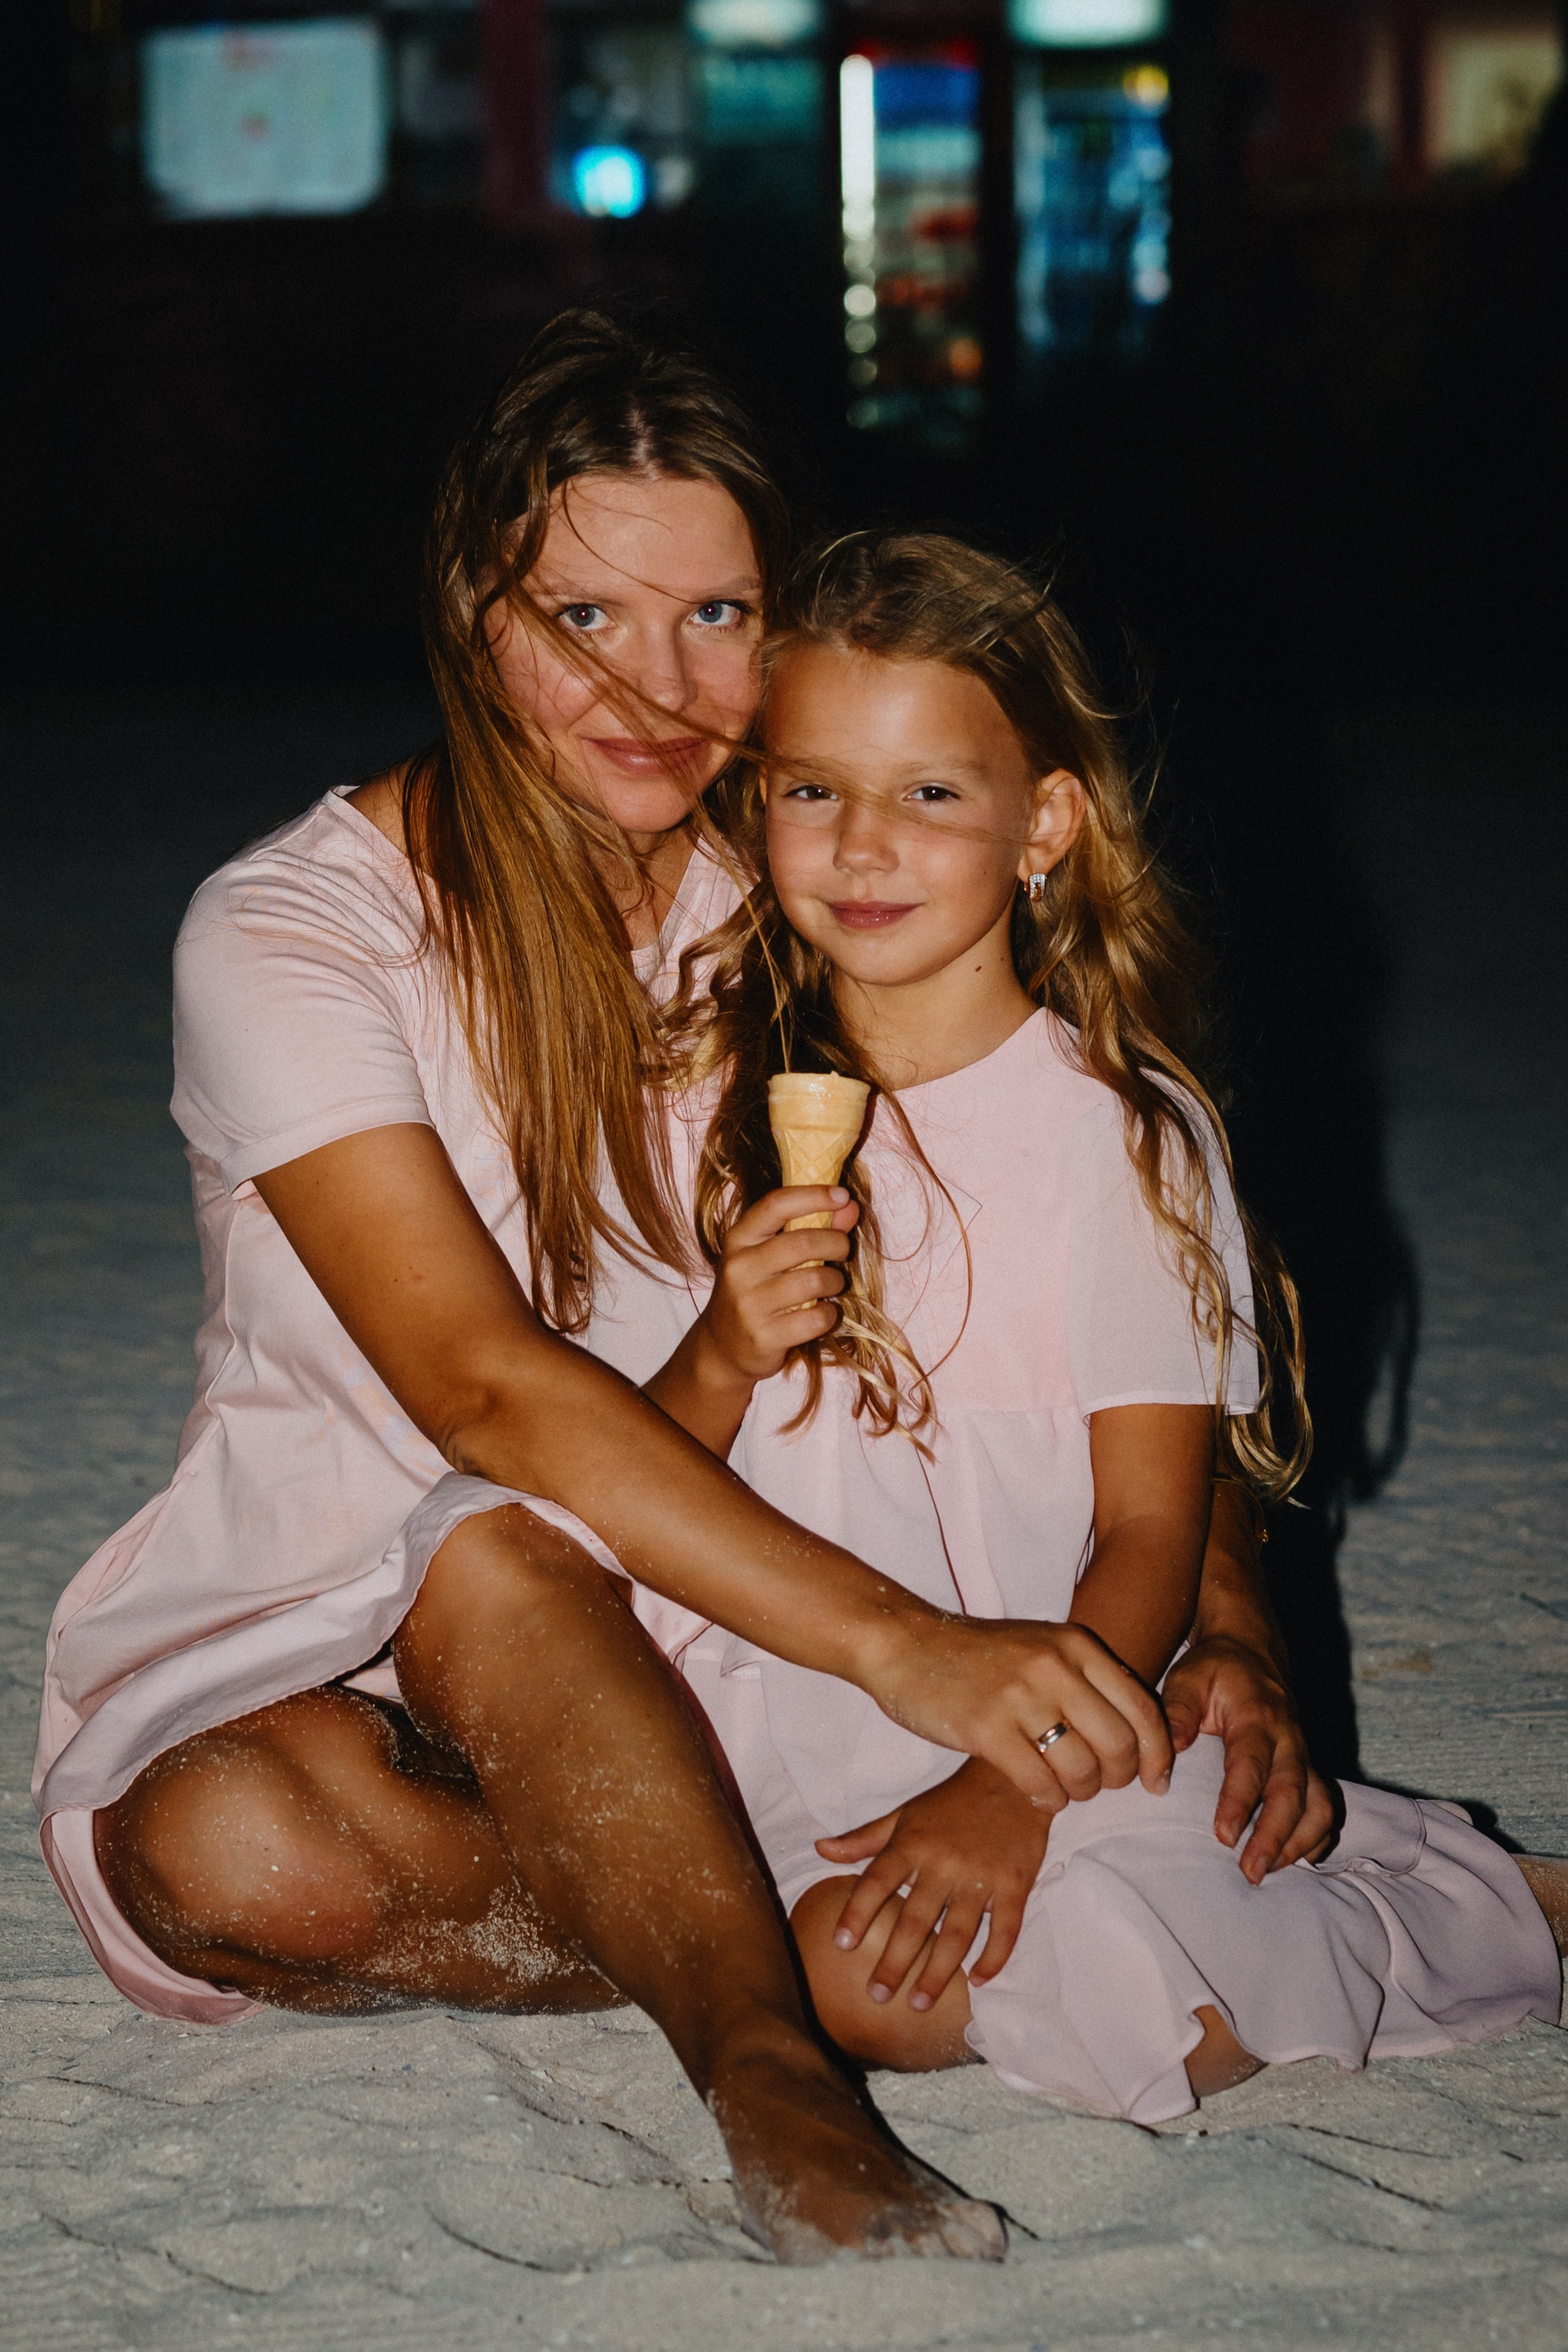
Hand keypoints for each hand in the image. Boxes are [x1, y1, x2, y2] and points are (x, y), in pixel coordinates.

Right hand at [698, 1186, 858, 1384]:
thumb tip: (850, 1206)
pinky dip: (829, 1314)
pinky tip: (822, 1312)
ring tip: (832, 1283)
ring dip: (835, 1280)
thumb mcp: (770, 1256)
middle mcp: (739, 1269)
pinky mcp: (764, 1337)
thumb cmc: (753, 1291)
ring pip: (814, 1281)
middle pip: (803, 1243)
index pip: (776, 1205)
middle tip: (842, 1249)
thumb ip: (809, 1228)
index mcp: (738, 1240)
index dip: (813, 1196)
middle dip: (836, 1243)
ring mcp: (749, 1305)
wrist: (722, 1347)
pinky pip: (816, 1318)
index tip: (841, 1195)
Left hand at [815, 1759, 1048, 2009]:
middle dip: (894, 1962)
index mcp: (913, 1845)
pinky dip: (993, 1958)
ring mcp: (981, 1876)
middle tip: (877, 1996)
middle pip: (914, 1920)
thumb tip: (820, 1849)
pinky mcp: (1015, 1884)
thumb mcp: (904, 1815)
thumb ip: (864, 1838)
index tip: (841, 1946)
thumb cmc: (951, 1802)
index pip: (876, 1882)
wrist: (1013, 1777)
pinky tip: (978, 1981)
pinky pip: (1005, 1929)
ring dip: (937, 1972)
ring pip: (957, 1934)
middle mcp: (943, 1863)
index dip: (857, 1914)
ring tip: (919, 2003)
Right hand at [863, 1610, 1172, 1809]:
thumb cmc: (977, 1655)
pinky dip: (1048, 1801)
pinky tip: (1039, 1796)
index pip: (1141, 1709)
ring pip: (1082, 1769)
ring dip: (1080, 1792)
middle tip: (1100, 1786)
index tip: (1156, 1782)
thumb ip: (1087, 1682)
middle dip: (1118, 1779)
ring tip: (1065, 1789)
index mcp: (1075, 1644)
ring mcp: (1019, 1696)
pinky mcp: (986, 1728)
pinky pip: (1040, 1784)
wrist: (904, 1643)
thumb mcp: (1040, 1648)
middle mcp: (1055, 1666)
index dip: (1158, 1754)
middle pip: (1119, 1745)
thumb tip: (1138, 1740)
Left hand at [1163, 1633, 1337, 1882]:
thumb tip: (1162, 1763)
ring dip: (1298, 1841)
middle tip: (1250, 1872)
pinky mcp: (1307, 1766)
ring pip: (1318, 1804)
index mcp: (1256, 1716)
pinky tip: (1301, 1859)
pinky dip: (1318, 1835)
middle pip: (1293, 1793)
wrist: (1251, 1650)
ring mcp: (1303, 1753)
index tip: (1224, 1837)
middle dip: (1275, 1836)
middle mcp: (1288, 1738)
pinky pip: (1326, 1804)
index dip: (1240, 1802)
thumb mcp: (1187, 1679)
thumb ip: (1175, 1715)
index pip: (1251, 1764)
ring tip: (1269, 1870)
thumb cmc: (1214, 1669)